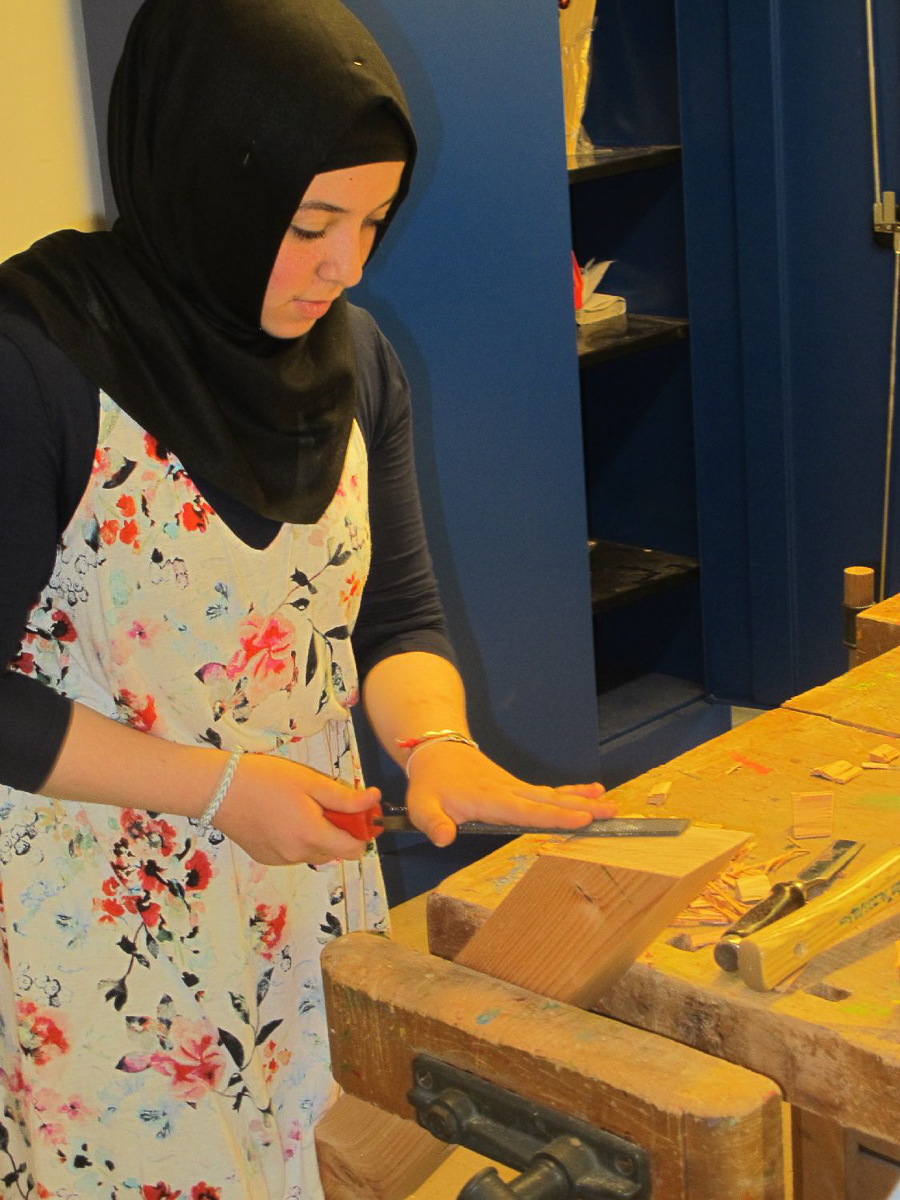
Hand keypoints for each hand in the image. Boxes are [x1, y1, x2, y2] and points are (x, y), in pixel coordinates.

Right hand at [213, 752, 380, 864]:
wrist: (219, 790)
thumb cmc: (266, 780)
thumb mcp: (310, 782)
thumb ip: (345, 798)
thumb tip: (374, 800)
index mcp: (313, 836)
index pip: (355, 851)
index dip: (362, 832)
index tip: (357, 814)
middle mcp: (298, 855)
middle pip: (335, 851)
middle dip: (337, 830)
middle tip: (322, 803)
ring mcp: (280, 860)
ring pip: (314, 852)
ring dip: (316, 835)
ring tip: (298, 807)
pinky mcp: (266, 858)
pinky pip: (294, 853)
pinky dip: (297, 839)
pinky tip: (282, 817)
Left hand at [405, 742, 612, 846]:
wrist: (437, 752)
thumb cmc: (431, 783)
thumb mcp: (422, 805)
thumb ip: (433, 822)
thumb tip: (444, 840)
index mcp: (490, 800)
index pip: (527, 811)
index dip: (554, 817)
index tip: (581, 819)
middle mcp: (509, 792)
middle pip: (549, 802)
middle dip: (581, 808)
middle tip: (610, 812)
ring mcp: (515, 788)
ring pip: (553, 796)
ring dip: (582, 800)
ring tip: (611, 804)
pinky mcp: (517, 788)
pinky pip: (548, 793)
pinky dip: (571, 794)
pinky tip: (592, 793)